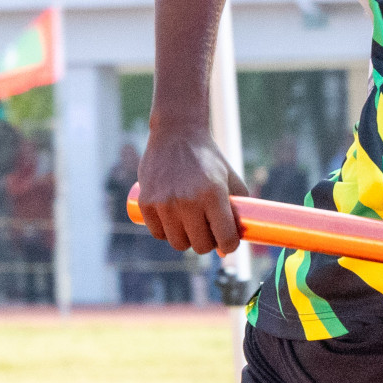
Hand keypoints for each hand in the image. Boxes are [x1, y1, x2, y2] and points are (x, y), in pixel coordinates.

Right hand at [135, 124, 248, 255]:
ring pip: (178, 243)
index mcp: (213, 193)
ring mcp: (164, 203)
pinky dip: (167, 232)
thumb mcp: (230, 178)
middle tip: (209, 231)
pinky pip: (159, 234)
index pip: (224, 238)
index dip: (229, 245)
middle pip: (200, 246)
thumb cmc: (208, 159)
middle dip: (208, 243)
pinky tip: (174, 220)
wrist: (177, 133)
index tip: (228, 243)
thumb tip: (228, 249)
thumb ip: (236, 210)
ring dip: (187, 239)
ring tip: (191, 225)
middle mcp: (188, 200)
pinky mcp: (146, 203)